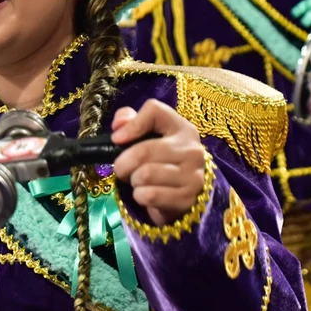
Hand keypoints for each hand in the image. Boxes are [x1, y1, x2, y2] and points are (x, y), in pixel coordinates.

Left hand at [111, 100, 207, 226]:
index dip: (131, 125)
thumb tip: (119, 128)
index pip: (155, 111)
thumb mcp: (146, 134)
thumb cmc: (158, 159)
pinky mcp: (187, 199)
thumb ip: (130, 120)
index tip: (117, 139)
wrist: (180, 193)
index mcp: (183, 128)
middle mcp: (192, 150)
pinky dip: (140, 197)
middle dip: (123, 164)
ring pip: (145, 175)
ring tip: (138, 182)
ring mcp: (193, 176)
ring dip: (133, 181)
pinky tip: (146, 195)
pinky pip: (150, 196)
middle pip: (143, 151)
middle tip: (123, 169)